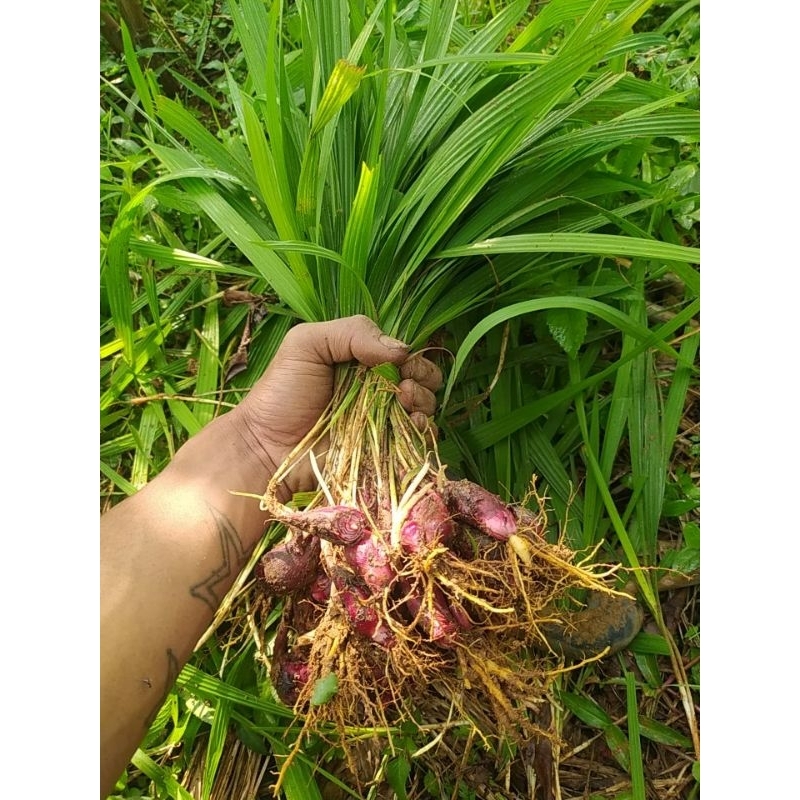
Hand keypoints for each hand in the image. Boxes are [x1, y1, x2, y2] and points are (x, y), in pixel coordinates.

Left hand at [230, 315, 442, 494]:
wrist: (265, 447)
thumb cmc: (281, 393)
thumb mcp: (306, 344)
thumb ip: (351, 332)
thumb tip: (402, 349)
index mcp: (361, 361)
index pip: (403, 353)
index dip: (412, 357)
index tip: (404, 363)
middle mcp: (376, 389)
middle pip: (421, 379)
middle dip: (423, 379)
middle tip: (405, 387)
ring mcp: (381, 422)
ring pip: (424, 408)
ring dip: (425, 403)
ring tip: (406, 404)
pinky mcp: (383, 452)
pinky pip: (417, 442)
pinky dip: (425, 432)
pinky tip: (415, 426)